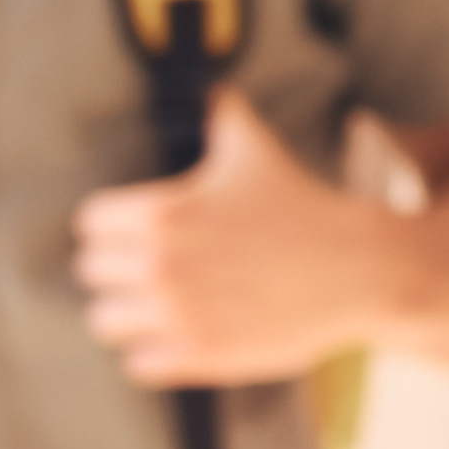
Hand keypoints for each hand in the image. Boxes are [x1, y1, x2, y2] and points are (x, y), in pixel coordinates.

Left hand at [72, 91, 406, 388]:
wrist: (360, 271)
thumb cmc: (303, 208)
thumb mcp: (256, 152)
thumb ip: (221, 115)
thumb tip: (210, 84)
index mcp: (161, 212)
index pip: (89, 223)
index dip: (114, 225)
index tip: (140, 231)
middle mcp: (160, 264)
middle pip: (89, 271)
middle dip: (118, 267)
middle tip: (154, 267)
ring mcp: (176, 314)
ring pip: (103, 319)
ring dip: (126, 312)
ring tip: (158, 305)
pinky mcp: (197, 355)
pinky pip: (136, 364)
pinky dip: (153, 353)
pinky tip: (182, 334)